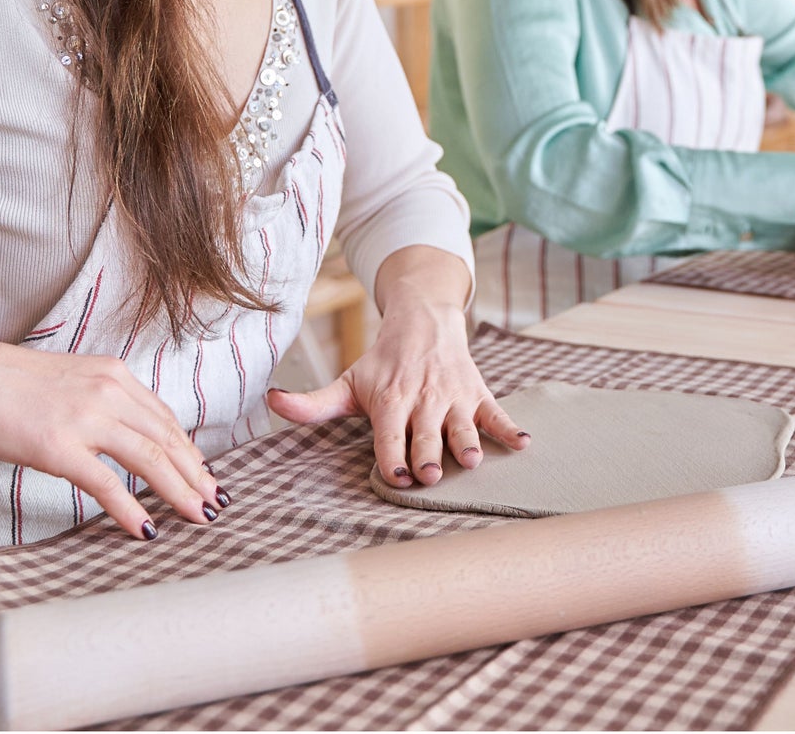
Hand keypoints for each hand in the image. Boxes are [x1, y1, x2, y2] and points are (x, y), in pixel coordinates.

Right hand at [0, 328, 222, 540]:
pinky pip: (106, 482)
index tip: (205, 474)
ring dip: (180, 491)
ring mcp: (86, 418)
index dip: (190, 450)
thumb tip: (119, 432)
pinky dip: (131, 508)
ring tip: (199, 517)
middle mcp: (110, 391)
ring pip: (150, 458)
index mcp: (114, 375)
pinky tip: (147, 529)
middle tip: (216, 502)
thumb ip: (100, 402)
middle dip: (197, 475)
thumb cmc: (4, 383)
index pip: (165, 418)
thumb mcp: (69, 381)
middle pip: (168, 438)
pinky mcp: (58, 446)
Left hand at [268, 289, 528, 489]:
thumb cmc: (383, 362)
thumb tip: (271, 402)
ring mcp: (454, 397)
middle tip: (432, 474)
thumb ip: (312, 403)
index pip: (390, 434)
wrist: (424, 318)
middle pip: (427, 433)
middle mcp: (424, 399)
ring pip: (462, 424)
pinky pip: (496, 413)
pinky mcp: (477, 393)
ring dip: (468, 441)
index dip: (392, 455)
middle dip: (430, 454)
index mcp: (391, 400)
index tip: (395, 475)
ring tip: (473, 458)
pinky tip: (523, 443)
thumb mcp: (348, 381)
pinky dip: (510, 428)